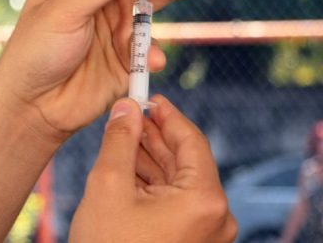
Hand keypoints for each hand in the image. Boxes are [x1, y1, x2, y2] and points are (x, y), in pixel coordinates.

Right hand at [69, 95, 236, 242]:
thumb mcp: (109, 184)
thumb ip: (120, 140)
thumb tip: (125, 108)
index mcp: (205, 199)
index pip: (191, 141)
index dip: (167, 114)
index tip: (148, 95)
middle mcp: (215, 216)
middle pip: (185, 160)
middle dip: (155, 135)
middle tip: (130, 112)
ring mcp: (204, 232)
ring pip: (177, 181)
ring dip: (150, 157)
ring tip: (123, 135)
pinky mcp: (189, 241)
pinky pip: (174, 201)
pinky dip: (152, 182)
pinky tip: (128, 165)